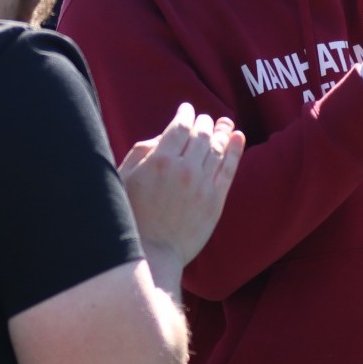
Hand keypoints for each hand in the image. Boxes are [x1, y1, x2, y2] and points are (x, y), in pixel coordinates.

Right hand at [118, 102, 244, 267]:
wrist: (152, 255)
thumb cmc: (131, 217)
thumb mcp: (124, 179)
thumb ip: (142, 153)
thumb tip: (162, 138)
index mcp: (159, 160)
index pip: (178, 127)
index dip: (185, 114)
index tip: (187, 109)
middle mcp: (184, 169)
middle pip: (200, 135)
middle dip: (204, 122)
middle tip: (205, 118)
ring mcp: (203, 185)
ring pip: (217, 149)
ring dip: (222, 132)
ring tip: (225, 123)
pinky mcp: (215, 201)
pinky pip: (230, 169)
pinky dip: (235, 151)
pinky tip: (239, 138)